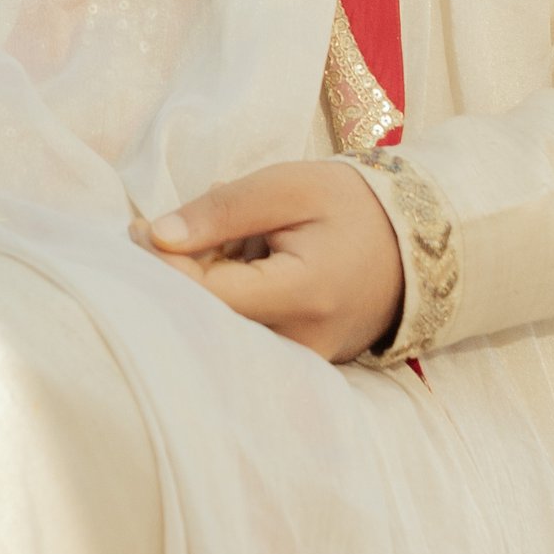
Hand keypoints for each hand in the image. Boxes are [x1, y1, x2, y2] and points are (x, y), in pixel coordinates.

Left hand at [136, 157, 404, 361]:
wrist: (416, 242)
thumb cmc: (350, 206)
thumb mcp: (287, 186)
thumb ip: (221, 211)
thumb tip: (154, 238)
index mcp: (302, 295)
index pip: (204, 295)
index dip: (161, 265)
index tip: (138, 231)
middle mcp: (302, 343)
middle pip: (206, 321)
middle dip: (178, 278)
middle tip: (170, 233)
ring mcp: (303, 363)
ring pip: (220, 332)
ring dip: (204, 290)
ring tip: (225, 247)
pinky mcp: (299, 366)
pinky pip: (242, 339)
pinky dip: (226, 304)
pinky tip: (238, 270)